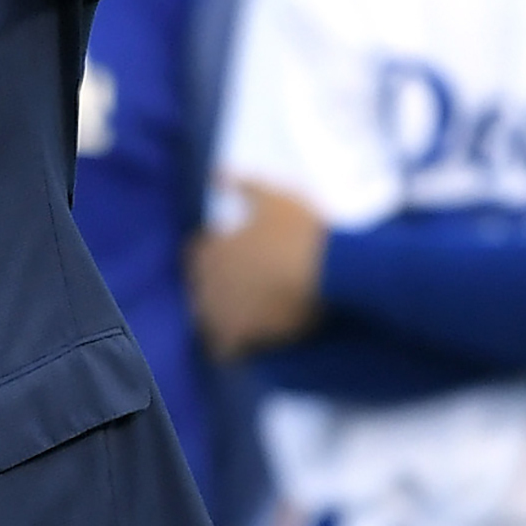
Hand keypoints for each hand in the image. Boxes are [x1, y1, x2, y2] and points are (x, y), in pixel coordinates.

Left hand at [191, 180, 327, 357]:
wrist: (328, 271)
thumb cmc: (300, 229)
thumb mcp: (272, 196)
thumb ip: (242, 184)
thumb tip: (215, 174)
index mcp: (212, 249)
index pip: (198, 254)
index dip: (217, 253)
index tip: (237, 253)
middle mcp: (208, 282)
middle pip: (200, 289)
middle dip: (217, 288)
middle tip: (245, 286)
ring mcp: (222, 312)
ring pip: (208, 320)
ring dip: (220, 319)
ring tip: (245, 316)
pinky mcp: (242, 338)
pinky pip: (226, 350)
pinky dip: (232, 348)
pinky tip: (248, 345)